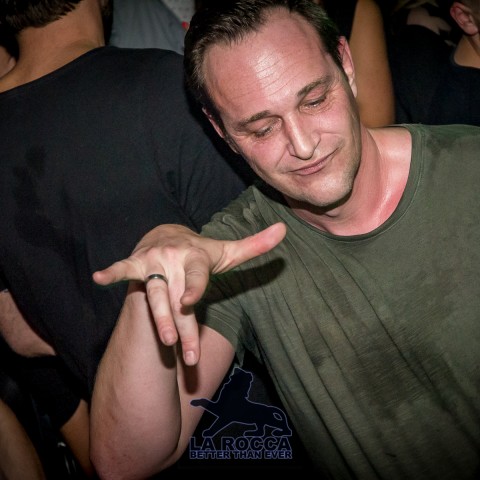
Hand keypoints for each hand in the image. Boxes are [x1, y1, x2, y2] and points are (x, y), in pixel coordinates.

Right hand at [93, 222, 285, 364]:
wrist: (169, 234)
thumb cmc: (202, 252)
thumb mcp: (227, 251)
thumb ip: (255, 245)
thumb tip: (285, 229)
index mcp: (197, 256)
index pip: (198, 275)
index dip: (195, 288)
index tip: (190, 302)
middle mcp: (175, 259)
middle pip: (178, 298)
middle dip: (183, 327)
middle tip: (189, 357)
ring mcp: (154, 261)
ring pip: (155, 295)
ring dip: (157, 319)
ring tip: (164, 343)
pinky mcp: (137, 263)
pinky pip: (124, 268)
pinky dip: (112, 272)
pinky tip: (98, 278)